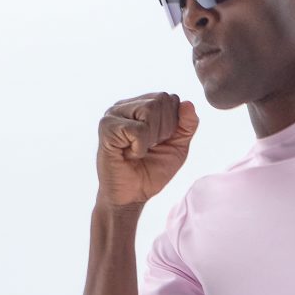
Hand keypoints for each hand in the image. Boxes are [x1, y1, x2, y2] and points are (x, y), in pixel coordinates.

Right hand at [95, 91, 198, 207]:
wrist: (131, 196)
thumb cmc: (151, 171)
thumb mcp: (178, 147)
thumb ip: (187, 125)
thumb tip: (188, 103)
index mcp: (143, 105)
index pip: (171, 98)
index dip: (174, 124)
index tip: (159, 143)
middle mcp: (127, 105)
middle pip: (161, 100)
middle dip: (163, 131)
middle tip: (148, 148)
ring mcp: (114, 113)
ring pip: (149, 111)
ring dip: (151, 139)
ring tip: (138, 150)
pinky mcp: (107, 126)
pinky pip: (138, 130)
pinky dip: (139, 148)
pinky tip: (128, 154)